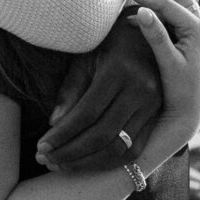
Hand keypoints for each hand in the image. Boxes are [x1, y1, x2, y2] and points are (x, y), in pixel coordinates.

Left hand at [35, 13, 163, 172]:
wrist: (145, 35)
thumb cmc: (108, 43)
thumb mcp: (86, 58)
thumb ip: (70, 90)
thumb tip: (53, 123)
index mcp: (119, 71)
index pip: (86, 113)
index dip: (62, 134)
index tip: (41, 147)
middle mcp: (141, 90)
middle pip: (102, 134)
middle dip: (71, 152)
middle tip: (45, 160)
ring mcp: (153, 105)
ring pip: (120, 147)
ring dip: (88, 163)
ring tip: (62, 165)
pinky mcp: (158, 116)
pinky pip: (136, 149)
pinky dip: (111, 162)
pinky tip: (88, 164)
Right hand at [124, 0, 199, 141]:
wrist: (190, 112)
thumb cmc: (181, 92)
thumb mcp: (168, 63)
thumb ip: (156, 36)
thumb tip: (141, 10)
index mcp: (198, 29)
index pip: (169, 4)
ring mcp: (195, 31)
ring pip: (175, 2)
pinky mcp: (188, 37)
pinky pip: (172, 14)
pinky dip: (156, 8)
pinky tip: (138, 11)